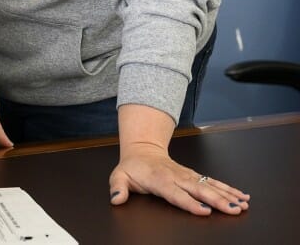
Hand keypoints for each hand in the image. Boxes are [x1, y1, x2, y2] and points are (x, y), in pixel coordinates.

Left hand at [109, 141, 250, 214]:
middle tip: (234, 209)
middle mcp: (177, 177)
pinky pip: (214, 182)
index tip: (204, 210)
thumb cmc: (132, 167)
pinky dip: (229, 189)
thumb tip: (116, 199)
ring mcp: (188, 175)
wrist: (143, 149)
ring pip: (210, 185)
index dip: (190, 202)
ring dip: (228, 194)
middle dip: (218, 200)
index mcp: (160, 180)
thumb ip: (118, 188)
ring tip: (244, 204)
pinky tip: (242, 197)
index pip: (176, 193)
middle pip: (199, 190)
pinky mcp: (195, 175)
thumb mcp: (119, 176)